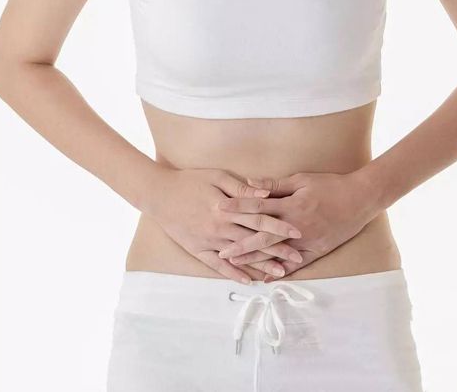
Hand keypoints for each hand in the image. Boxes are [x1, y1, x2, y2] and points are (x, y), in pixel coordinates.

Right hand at [142, 166, 304, 283]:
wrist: (158, 195)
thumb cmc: (189, 181)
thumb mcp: (216, 177)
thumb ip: (241, 188)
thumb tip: (265, 194)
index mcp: (227, 208)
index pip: (260, 219)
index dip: (280, 226)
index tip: (298, 233)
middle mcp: (220, 227)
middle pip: (255, 241)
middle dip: (277, 250)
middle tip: (297, 259)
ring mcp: (209, 241)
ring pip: (240, 256)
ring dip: (260, 265)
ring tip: (279, 274)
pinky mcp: (198, 249)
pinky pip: (218, 266)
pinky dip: (233, 273)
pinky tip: (248, 280)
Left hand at [217, 170, 381, 280]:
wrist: (361, 199)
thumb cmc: (331, 185)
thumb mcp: (302, 180)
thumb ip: (275, 185)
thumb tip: (249, 183)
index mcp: (291, 206)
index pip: (258, 208)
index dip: (237, 209)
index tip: (218, 211)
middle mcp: (296, 226)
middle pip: (262, 237)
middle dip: (240, 245)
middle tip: (221, 252)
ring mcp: (307, 241)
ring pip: (276, 253)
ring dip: (255, 260)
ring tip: (236, 266)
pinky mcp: (317, 250)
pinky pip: (296, 264)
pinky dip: (280, 270)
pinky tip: (266, 277)